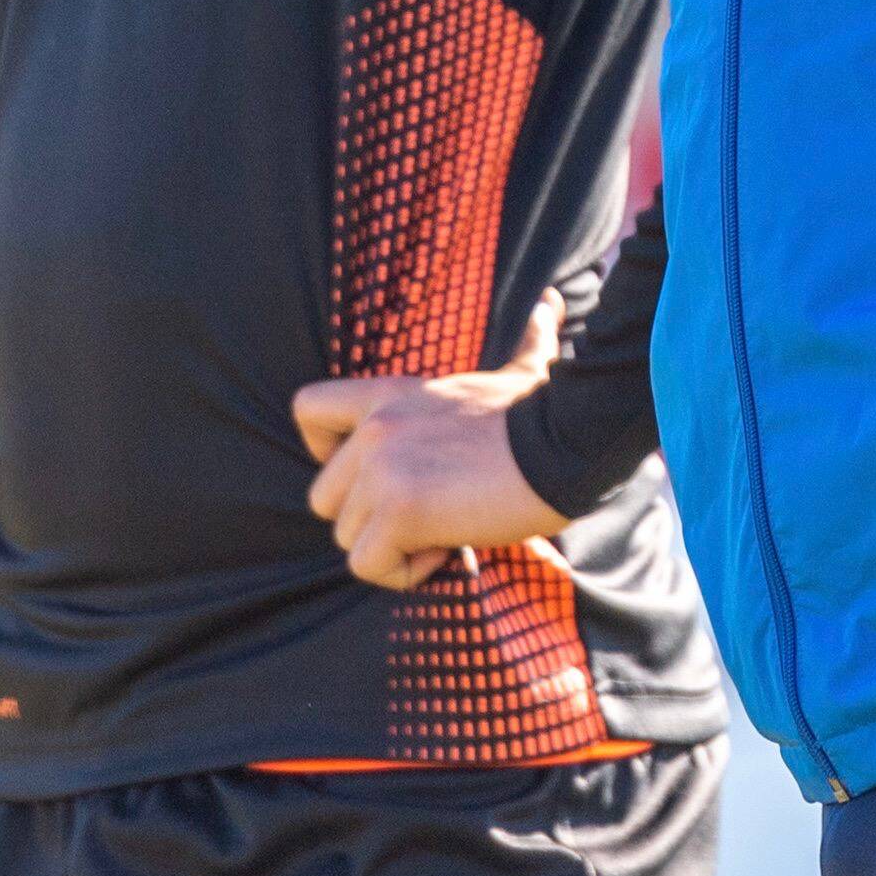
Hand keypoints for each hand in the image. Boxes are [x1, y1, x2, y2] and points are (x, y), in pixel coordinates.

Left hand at [291, 293, 573, 590]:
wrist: (568, 443)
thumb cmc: (545, 414)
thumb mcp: (520, 371)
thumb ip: (525, 341)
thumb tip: (551, 303)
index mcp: (389, 395)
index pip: (307, 408)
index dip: (325, 451)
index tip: (374, 470)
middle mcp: (375, 429)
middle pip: (324, 498)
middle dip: (370, 518)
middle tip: (429, 513)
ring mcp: (383, 468)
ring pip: (347, 537)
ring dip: (394, 548)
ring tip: (448, 529)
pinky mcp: (400, 509)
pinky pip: (370, 565)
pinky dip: (406, 571)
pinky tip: (450, 547)